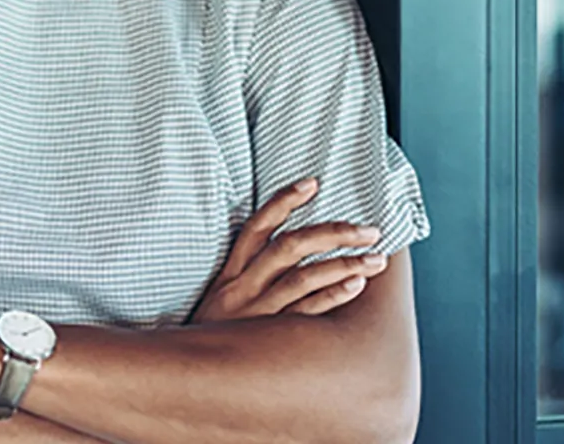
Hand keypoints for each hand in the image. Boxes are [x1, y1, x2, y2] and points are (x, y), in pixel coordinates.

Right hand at [191, 177, 388, 322]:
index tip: (312, 183)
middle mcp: (242, 288)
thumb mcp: (219, 304)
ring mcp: (256, 313)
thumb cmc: (212, 340)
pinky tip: (356, 284)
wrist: (187, 379)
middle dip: (332, 233)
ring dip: (343, 263)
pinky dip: (332, 295)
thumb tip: (286, 256)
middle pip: (289, 247)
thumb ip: (245, 280)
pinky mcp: (268, 339)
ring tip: (376, 257)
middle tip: (371, 230)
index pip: (256, 228)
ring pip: (302, 277)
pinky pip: (305, 313)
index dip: (283, 202)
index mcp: (230, 275)